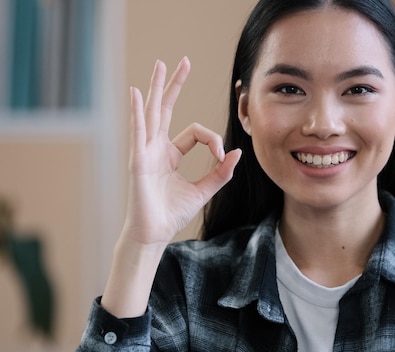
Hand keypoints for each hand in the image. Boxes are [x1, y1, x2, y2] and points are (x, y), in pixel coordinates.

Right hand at [123, 57, 240, 246]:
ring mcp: (145, 151)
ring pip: (153, 112)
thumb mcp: (204, 190)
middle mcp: (156, 148)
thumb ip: (220, 172)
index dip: (213, 140)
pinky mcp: (139, 160)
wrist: (154, 234)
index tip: (222, 156)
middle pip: (166, 108)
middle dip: (175, 84)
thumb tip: (237, 153)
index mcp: (170, 154)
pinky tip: (136, 93)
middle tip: (183, 61)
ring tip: (160, 64)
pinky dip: (137, 112)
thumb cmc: (172, 213)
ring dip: (157, 87)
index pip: (195, 132)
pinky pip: (138, 131)